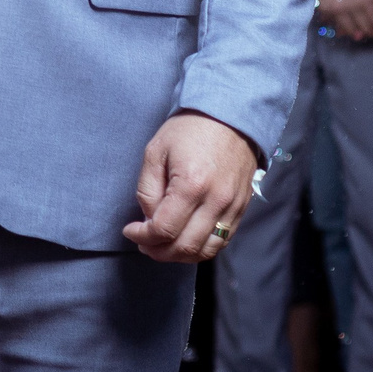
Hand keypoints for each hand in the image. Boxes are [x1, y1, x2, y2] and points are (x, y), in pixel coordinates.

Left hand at [125, 112, 258, 262]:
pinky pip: (222, 242)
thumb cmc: (190, 129)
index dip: (142, 237)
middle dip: (158, 251)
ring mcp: (232, 207)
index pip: (164, 229)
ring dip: (180, 255)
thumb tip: (149, 219)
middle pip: (185, 247)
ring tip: (163, 245)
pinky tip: (185, 238)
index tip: (131, 231)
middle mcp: (216, 201)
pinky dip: (200, 248)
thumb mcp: (155, 151)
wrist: (230, 115)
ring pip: (205, 251)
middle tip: (143, 243)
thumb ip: (147, 190)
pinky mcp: (242, 209)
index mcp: (191, 184)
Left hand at [316, 0, 372, 39]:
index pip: (333, 25)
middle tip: (364, 33)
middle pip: (349, 29)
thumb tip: (325, 21)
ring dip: (372, 31)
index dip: (343, 28)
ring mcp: (350, 6)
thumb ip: (324, 2)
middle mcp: (336, 9)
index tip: (350, 29)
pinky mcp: (365, 2)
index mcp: (324, 5)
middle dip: (358, 32)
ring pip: (363, 27)